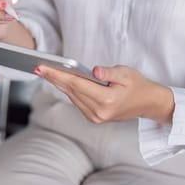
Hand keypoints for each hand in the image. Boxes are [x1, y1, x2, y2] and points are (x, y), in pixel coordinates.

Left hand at [35, 64, 174, 124]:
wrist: (147, 103)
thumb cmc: (137, 85)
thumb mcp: (126, 73)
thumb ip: (109, 72)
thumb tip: (94, 71)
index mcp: (107, 100)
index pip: (76, 84)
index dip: (58, 75)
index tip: (43, 68)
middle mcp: (99, 112)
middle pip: (70, 91)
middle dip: (53, 78)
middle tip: (38, 67)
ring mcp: (95, 117)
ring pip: (71, 96)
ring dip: (58, 83)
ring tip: (45, 71)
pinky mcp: (93, 118)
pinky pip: (76, 101)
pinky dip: (68, 90)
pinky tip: (59, 80)